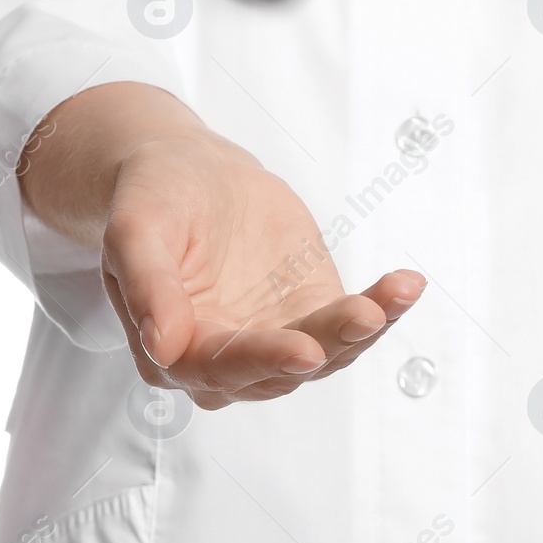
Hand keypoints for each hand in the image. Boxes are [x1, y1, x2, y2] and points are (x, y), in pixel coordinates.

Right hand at [18, 83, 424, 407]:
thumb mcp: (135, 230)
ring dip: (364, 328)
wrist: (191, 173)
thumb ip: (146, 285)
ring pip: (326, 352)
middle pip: (281, 369)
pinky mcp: (312, 314)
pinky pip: (352, 322)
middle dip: (327, 345)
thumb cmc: (154, 199)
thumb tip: (161, 343)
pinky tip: (406, 285)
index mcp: (172, 352)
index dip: (262, 361)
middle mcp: (225, 361)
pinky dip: (383, 307)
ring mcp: (274, 340)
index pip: (219, 368)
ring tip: (396, 294)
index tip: (305, 352)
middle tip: (362, 318)